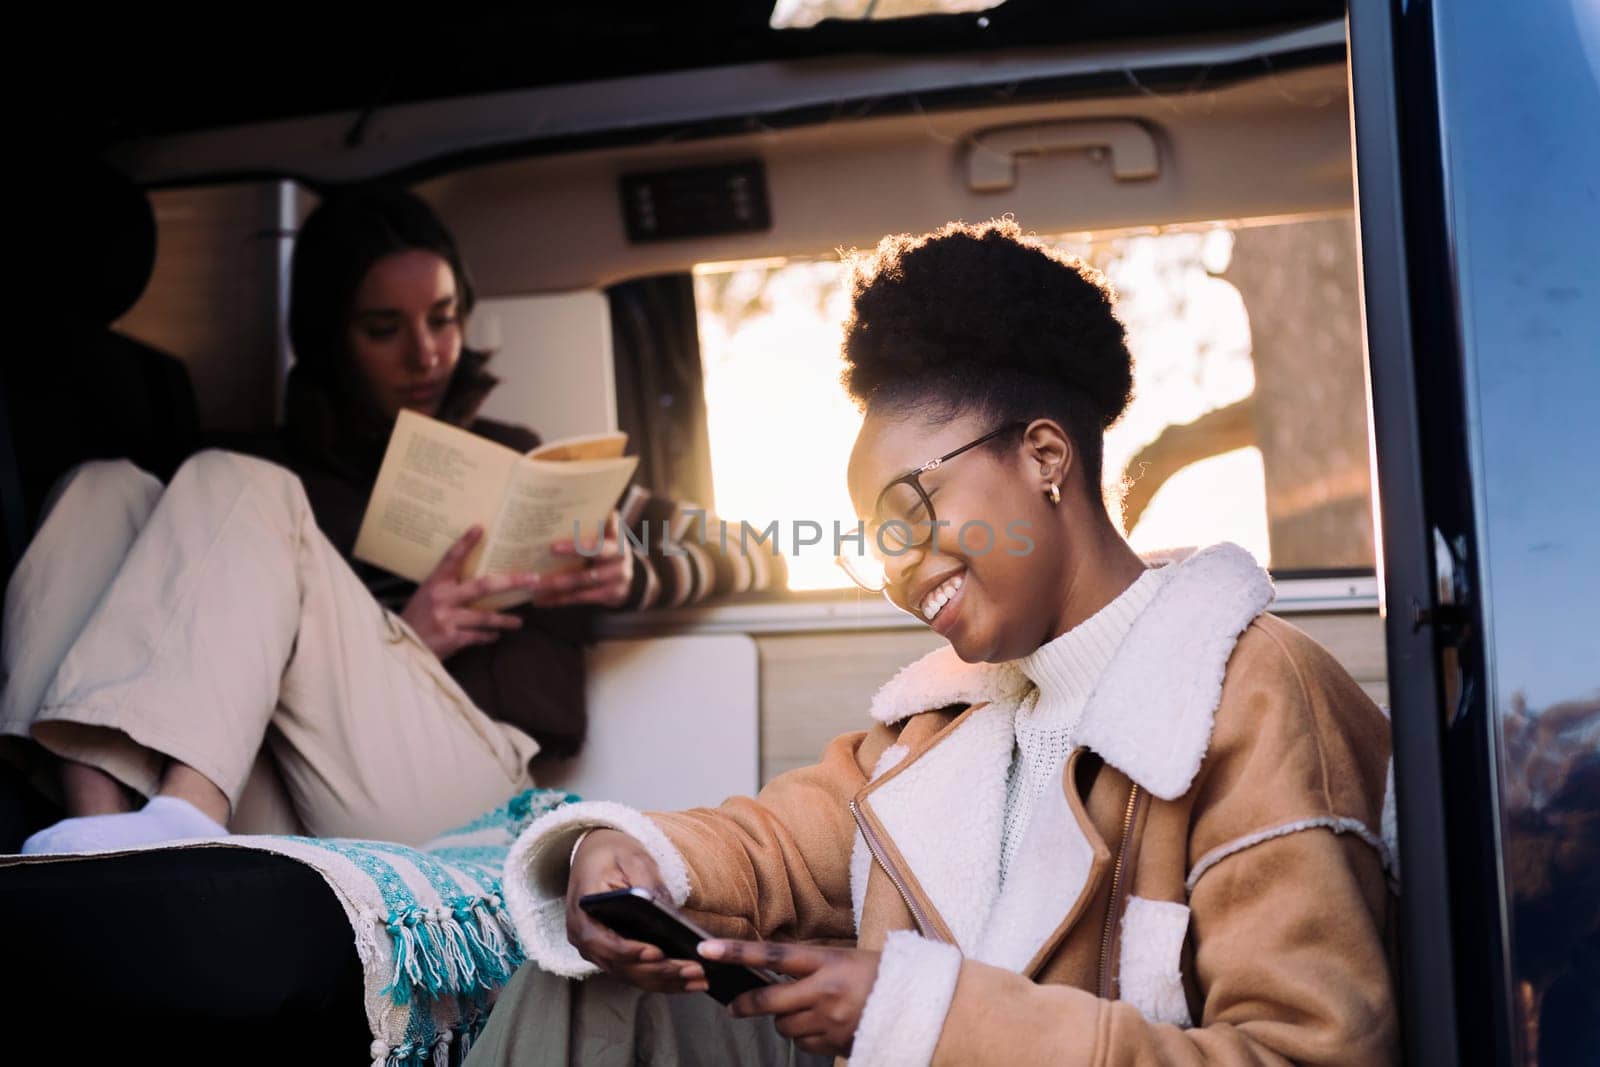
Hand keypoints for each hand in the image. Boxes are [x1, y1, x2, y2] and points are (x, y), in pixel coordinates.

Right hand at [401, 526, 539, 659]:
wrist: (399, 647)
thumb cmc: (416, 618)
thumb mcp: (426, 596)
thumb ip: (448, 588)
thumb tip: (477, 578)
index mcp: (435, 583)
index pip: (451, 558)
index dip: (465, 543)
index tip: (480, 528)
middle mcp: (442, 598)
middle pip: (483, 586)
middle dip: (511, 581)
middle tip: (533, 579)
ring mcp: (448, 619)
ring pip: (486, 616)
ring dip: (506, 619)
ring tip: (519, 621)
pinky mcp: (452, 638)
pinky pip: (478, 635)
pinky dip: (488, 636)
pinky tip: (496, 635)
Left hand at [534, 512, 634, 608]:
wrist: (631, 576)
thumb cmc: (609, 547)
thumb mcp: (609, 531)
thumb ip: (597, 520)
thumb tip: (574, 495)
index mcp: (617, 540)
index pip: (598, 543)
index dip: (577, 546)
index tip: (553, 547)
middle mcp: (621, 558)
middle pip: (589, 566)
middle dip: (562, 569)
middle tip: (535, 571)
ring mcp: (617, 579)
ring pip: (581, 584)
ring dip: (555, 586)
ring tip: (533, 587)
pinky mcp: (611, 595)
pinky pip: (581, 598)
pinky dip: (559, 600)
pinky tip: (541, 600)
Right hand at [566, 829, 707, 993]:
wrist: (595, 853)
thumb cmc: (613, 853)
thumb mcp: (632, 858)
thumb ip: (648, 883)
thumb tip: (671, 913)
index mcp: (582, 915)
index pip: (603, 942)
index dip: (630, 952)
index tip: (658, 953)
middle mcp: (586, 940)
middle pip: (622, 966)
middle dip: (659, 972)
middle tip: (692, 969)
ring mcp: (599, 951)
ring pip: (633, 975)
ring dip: (667, 981)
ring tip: (699, 980)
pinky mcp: (615, 955)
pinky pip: (638, 973)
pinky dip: (664, 980)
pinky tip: (691, 981)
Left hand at [701, 940, 880, 1056]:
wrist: (918, 1006)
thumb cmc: (879, 975)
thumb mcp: (846, 958)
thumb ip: (812, 966)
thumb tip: (773, 972)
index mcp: (828, 961)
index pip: (772, 955)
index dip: (737, 953)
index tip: (707, 950)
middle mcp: (825, 991)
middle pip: (768, 1001)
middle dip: (745, 1006)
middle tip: (732, 1007)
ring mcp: (830, 1021)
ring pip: (785, 1027)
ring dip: (785, 1020)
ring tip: (804, 1010)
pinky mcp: (835, 1044)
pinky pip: (803, 1044)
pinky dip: (805, 1036)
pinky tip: (822, 1025)